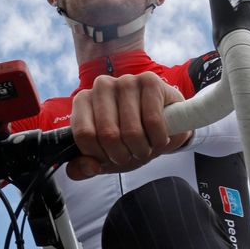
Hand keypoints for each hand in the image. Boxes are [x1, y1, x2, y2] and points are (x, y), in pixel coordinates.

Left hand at [67, 71, 191, 179]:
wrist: (166, 122)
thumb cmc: (130, 138)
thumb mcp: (106, 156)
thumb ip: (86, 166)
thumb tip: (89, 168)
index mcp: (83, 100)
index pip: (84, 134)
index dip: (99, 155)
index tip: (110, 159)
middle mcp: (101, 86)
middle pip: (107, 134)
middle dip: (122, 155)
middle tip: (131, 155)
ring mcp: (126, 81)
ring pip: (131, 130)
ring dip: (141, 150)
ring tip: (145, 147)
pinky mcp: (149, 80)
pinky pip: (152, 121)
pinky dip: (158, 139)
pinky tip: (159, 139)